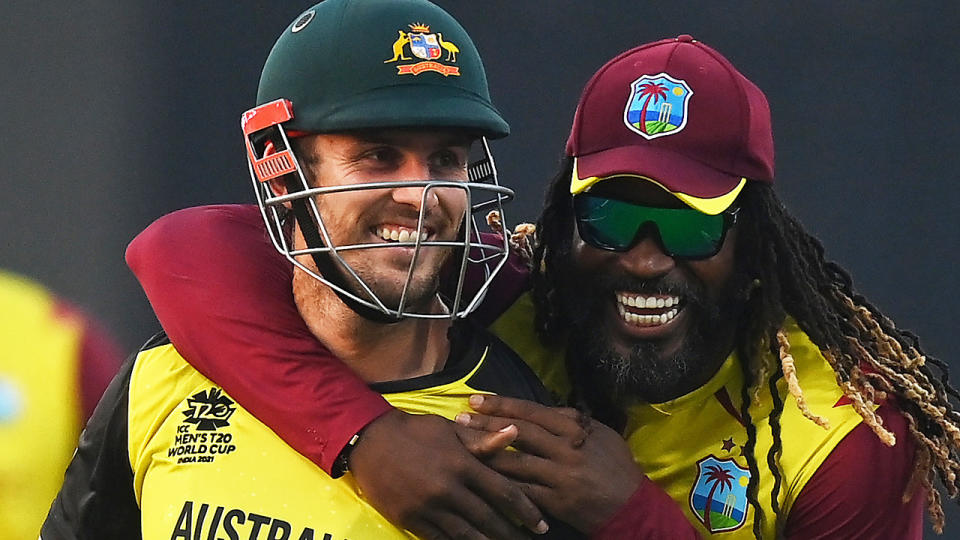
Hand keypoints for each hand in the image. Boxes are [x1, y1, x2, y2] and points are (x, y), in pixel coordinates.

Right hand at [349, 409, 549, 538]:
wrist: (369, 440)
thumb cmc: (415, 431)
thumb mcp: (449, 429)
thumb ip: (482, 439)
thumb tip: (514, 434)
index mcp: (463, 465)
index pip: (503, 492)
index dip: (526, 510)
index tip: (541, 524)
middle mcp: (449, 489)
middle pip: (489, 519)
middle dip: (512, 533)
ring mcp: (429, 507)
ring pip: (467, 535)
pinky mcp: (411, 520)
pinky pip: (441, 539)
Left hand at [457, 395, 642, 533]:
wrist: (631, 507)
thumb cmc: (615, 466)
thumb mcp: (600, 435)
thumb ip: (573, 421)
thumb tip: (546, 408)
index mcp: (576, 430)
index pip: (532, 412)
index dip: (503, 404)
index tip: (477, 399)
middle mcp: (566, 450)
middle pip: (519, 433)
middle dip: (487, 424)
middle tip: (460, 418)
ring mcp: (559, 477)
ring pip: (515, 462)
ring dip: (486, 453)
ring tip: (462, 445)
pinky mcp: (554, 502)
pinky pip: (521, 490)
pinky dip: (500, 483)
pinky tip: (480, 477)